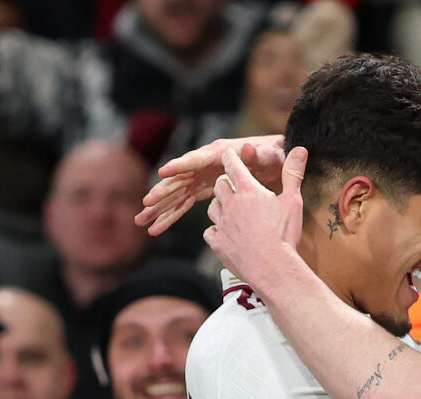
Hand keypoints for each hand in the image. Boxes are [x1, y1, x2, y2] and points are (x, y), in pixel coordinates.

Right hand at [135, 135, 285, 235]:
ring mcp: (203, 177)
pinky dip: (172, 215)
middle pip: (179, 179)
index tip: (163, 172)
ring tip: (142, 221)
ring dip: (160, 208)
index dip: (180, 165)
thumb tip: (247, 148)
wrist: (278, 161)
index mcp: (219, 154)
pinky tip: (157, 228)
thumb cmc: (274, 155)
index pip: (196, 160)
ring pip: (177, 194)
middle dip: (162, 192)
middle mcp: (206, 164)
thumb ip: (257, 154)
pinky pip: (185, 204)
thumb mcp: (269, 155)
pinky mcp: (205, 189)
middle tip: (146, 205)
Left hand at [204, 146, 306, 287]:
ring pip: (212, 207)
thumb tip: (300, 149)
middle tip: (235, 187)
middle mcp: (230, 204)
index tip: (231, 155)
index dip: (231, 157)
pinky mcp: (217, 242)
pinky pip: (210, 231)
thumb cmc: (284, 234)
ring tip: (231, 211)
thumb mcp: (293, 201)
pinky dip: (217, 231)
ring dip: (220, 206)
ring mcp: (221, 224)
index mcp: (248, 190)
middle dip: (226, 183)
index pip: (233, 164)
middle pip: (219, 184)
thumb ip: (293, 173)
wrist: (272, 267)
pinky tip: (227, 234)